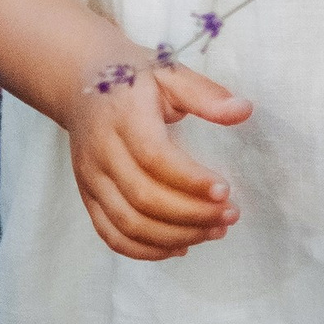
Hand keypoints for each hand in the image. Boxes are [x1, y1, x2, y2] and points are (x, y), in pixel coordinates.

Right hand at [60, 55, 250, 261]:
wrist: (79, 82)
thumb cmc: (133, 79)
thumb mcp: (170, 73)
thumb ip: (206, 94)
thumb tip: (244, 111)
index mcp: (123, 118)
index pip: (155, 158)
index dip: (191, 181)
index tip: (226, 191)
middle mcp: (101, 152)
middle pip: (143, 199)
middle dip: (192, 215)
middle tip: (231, 215)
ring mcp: (91, 178)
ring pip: (129, 224)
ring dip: (175, 236)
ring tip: (214, 231)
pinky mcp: (87, 196)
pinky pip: (111, 235)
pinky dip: (146, 250)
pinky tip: (181, 246)